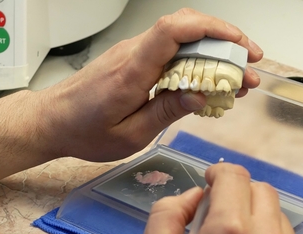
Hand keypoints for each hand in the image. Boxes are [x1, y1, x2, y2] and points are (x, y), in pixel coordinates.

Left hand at [36, 8, 262, 161]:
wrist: (52, 120)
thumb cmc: (84, 129)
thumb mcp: (129, 134)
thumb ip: (166, 112)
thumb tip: (200, 96)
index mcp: (132, 70)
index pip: (174, 30)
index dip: (211, 29)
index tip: (237, 44)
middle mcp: (134, 53)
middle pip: (186, 29)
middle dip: (225, 43)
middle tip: (250, 66)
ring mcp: (134, 53)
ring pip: (182, 40)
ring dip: (214, 54)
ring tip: (237, 80)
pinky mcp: (135, 60)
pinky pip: (171, 52)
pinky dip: (196, 61)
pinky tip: (209, 82)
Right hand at [137, 163, 302, 233]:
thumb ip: (166, 215)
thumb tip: (193, 195)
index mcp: (229, 233)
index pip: (234, 176)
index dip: (218, 173)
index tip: (210, 183)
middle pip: (261, 190)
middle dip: (238, 195)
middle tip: (219, 218)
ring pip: (279, 217)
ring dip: (257, 219)